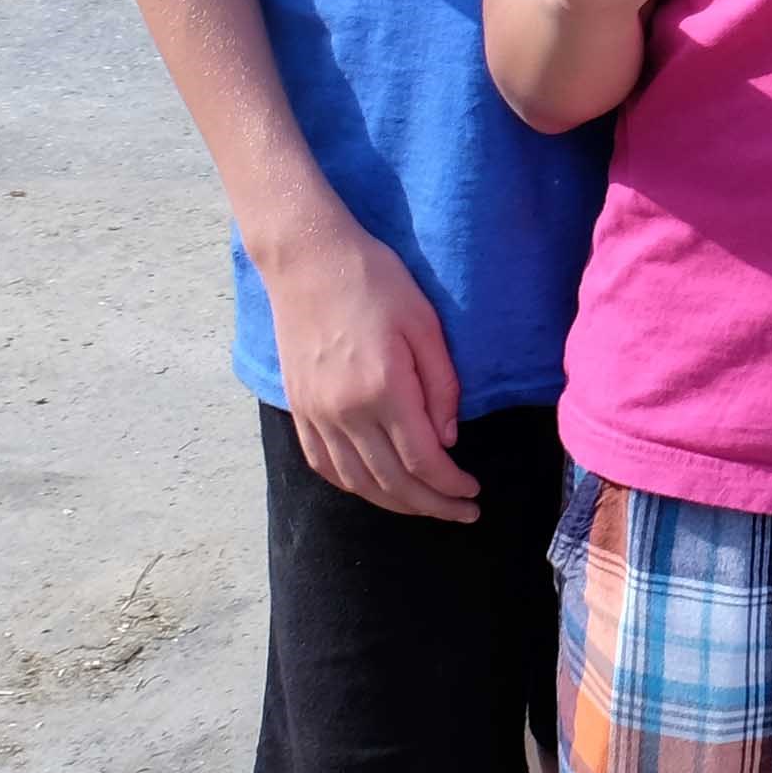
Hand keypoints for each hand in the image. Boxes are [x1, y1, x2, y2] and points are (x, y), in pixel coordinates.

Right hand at [258, 221, 477, 522]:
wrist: (307, 258)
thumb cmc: (375, 280)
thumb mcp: (425, 323)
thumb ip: (442, 385)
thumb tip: (448, 440)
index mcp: (383, 389)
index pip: (422, 460)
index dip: (451, 486)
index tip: (473, 493)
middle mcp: (344, 411)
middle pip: (391, 481)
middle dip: (431, 505)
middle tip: (462, 513)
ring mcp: (315, 413)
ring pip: (356, 482)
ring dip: (394, 503)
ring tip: (426, 507)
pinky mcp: (298, 408)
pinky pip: (323, 465)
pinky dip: (352, 486)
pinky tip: (375, 488)